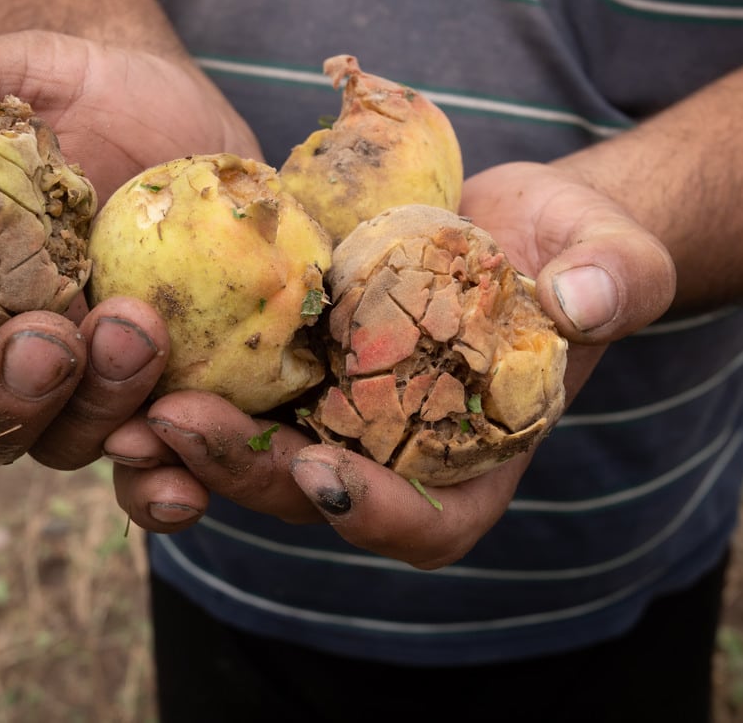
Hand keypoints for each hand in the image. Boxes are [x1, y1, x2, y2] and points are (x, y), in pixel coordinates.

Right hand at [0, 20, 252, 469]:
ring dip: (92, 408)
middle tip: (46, 339)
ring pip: (62, 439)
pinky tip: (185, 466)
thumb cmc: (77, 94)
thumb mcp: (12, 69)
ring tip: (136, 334)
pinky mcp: (157, 388)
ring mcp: (80, 381)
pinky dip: (160, 471)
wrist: (184, 113)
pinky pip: (150, 452)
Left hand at [110, 161, 675, 567]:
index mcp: (476, 462)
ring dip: (187, 438)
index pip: (432, 521)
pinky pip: (235, 385)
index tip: (325, 475)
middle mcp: (395, 455)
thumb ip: (617, 277)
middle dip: (245, 473)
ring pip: (254, 450)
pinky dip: (183, 377)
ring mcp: (338, 413)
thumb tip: (586, 296)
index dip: (378, 514)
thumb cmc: (576, 248)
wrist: (515, 220)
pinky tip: (132, 344)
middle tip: (176, 425)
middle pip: (315, 494)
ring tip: (125, 404)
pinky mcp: (295, 363)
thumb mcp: (611, 254)